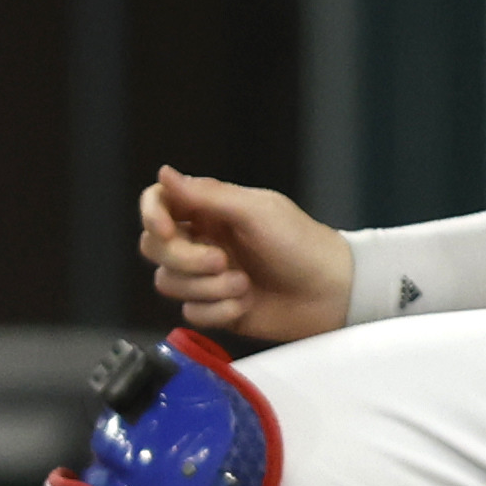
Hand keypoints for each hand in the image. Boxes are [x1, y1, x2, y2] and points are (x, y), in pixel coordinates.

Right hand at [137, 165, 351, 343]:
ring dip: (207, 288)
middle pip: (154, 248)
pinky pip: (190, 312)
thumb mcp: (256, 212)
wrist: (332, 293)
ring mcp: (207, 276)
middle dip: (185, 259)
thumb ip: (206, 195)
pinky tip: (246, 303)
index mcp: (210, 209)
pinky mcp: (215, 308)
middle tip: (223, 261)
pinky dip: (218, 310)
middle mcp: (202, 240)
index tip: (168, 231)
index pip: (158, 202)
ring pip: (169, 282)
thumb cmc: (302, 244)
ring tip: (244, 284)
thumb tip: (164, 173)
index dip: (152, 216)